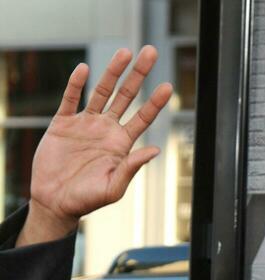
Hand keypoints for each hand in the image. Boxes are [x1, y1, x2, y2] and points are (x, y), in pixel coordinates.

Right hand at [18, 46, 171, 244]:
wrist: (56, 202)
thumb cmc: (87, 200)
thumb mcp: (113, 187)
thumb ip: (132, 167)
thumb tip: (155, 150)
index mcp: (121, 145)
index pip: (142, 118)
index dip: (155, 103)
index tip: (168, 86)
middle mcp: (106, 130)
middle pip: (126, 96)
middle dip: (138, 75)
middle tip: (150, 52)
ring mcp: (85, 124)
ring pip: (101, 92)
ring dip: (113, 72)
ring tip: (125, 52)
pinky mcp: (63, 123)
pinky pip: (70, 99)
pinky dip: (76, 84)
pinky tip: (84, 70)